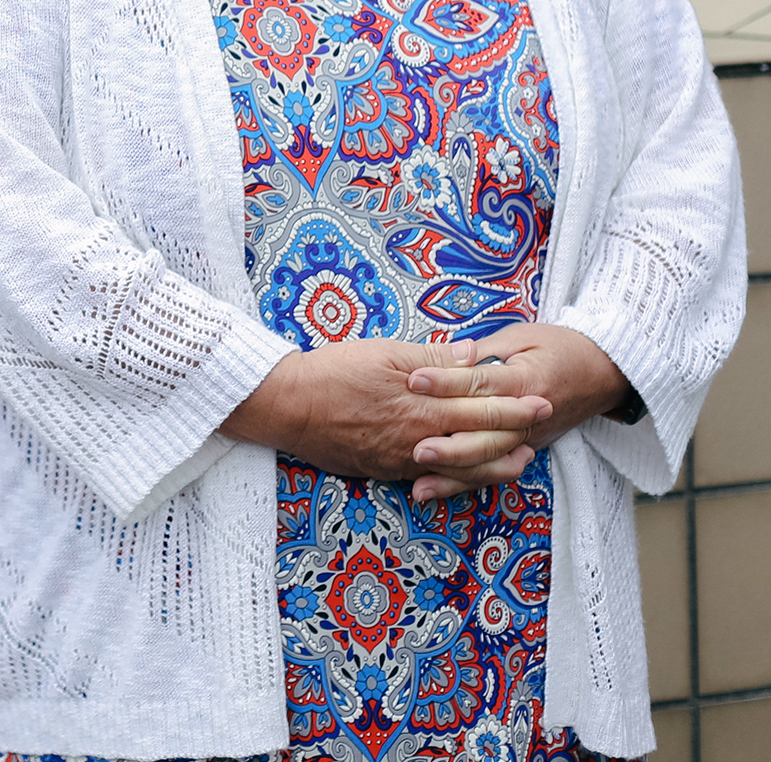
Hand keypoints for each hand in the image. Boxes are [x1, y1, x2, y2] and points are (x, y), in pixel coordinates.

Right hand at [221, 339, 550, 498]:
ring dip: (497, 464)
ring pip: (464, 467)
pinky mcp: (386, 469)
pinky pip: (434, 478)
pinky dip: (460, 478)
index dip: (515, 406)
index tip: (542, 402)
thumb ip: (432, 357)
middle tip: (544, 425)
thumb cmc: (333, 371)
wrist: (288, 405)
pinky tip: (471, 474)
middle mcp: (420, 437)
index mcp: (423, 405)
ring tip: (522, 459)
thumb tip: (472, 355)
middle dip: (516, 433)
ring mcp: (404, 459)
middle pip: (481, 440)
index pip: (481, 407)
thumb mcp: (384, 352)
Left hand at [406, 324, 632, 497]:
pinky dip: (463, 483)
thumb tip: (450, 355)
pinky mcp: (523, 448)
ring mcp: (528, 438)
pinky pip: (492, 471)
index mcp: (526, 381)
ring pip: (490, 460)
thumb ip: (485, 351)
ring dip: (454, 472)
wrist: (602, 373)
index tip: (415, 381)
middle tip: (415, 445)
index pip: (482, 383)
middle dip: (450, 444)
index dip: (447, 382)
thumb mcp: (520, 338)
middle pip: (487, 434)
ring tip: (419, 478)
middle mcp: (528, 416)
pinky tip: (432, 491)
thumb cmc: (555, 348)